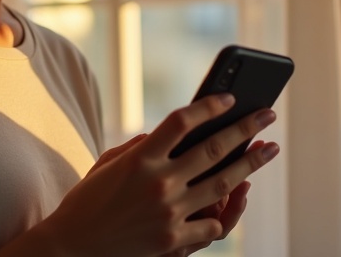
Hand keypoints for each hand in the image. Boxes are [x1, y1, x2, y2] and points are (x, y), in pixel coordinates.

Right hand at [37, 95, 279, 256]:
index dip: (210, 106)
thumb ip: (140, 146)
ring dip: (251, 165)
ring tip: (268, 151)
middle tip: (267, 116)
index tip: (230, 99)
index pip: (183, 121)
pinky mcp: (173, 241)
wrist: (72, 248)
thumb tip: (168, 135)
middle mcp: (158, 182)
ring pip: (224, 184)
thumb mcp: (108, 164)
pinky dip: (224, 211)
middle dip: (247, 129)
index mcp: (140, 158)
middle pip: (214, 148)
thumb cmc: (87, 201)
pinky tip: (234, 199)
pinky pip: (212, 224)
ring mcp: (169, 213)